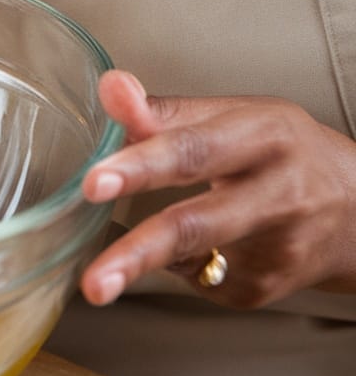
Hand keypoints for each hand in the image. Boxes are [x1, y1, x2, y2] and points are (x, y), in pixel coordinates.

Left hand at [79, 70, 355, 308]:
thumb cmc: (282, 150)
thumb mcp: (232, 116)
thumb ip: (166, 111)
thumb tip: (110, 89)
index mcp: (263, 135)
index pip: (193, 150)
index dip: (142, 165)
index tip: (94, 181)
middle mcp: (277, 193)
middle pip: (199, 222)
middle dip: (141, 248)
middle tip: (94, 276)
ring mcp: (278, 247)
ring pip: (198, 260)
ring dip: (143, 267)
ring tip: (98, 282)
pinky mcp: (269, 286)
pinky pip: (203, 278)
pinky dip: (180, 263)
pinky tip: (191, 246)